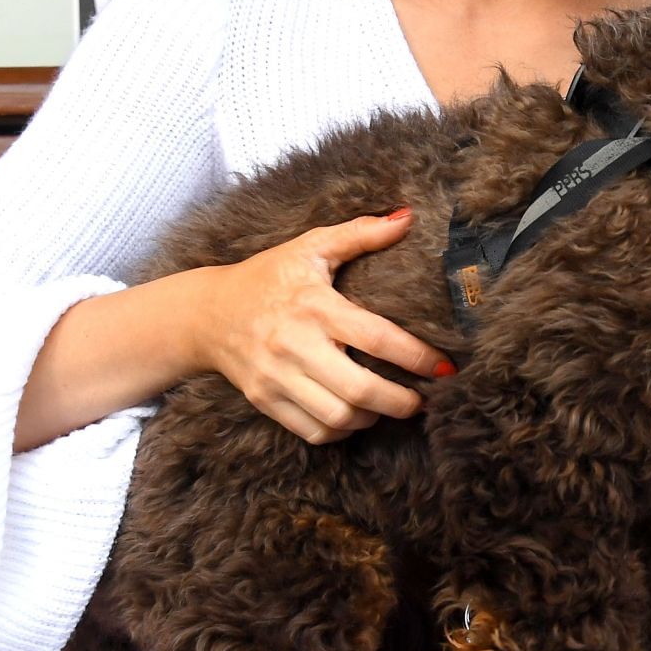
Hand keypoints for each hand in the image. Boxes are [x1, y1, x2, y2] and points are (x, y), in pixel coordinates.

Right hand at [196, 208, 454, 444]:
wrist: (205, 313)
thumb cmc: (268, 276)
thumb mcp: (310, 247)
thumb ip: (360, 234)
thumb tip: (408, 218)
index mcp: (314, 306)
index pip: (376, 338)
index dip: (417, 357)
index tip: (445, 367)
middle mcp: (294, 345)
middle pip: (360, 390)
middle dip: (401, 402)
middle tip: (423, 399)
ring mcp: (276, 377)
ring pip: (338, 417)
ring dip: (374, 419)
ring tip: (391, 407)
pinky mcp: (264, 401)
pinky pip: (312, 432)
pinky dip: (341, 432)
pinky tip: (356, 417)